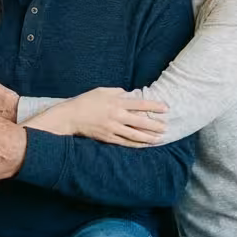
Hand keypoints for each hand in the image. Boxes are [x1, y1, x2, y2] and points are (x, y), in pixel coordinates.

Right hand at [27, 88, 167, 145]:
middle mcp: (116, 116)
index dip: (154, 106)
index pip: (140, 104)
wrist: (70, 117)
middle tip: (166, 127)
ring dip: (148, 137)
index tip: (166, 108)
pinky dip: (136, 144)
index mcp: (116, 102)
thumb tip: (128, 94)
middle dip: (155, 125)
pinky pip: (125, 142)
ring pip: (134, 135)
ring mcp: (112, 129)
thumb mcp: (101, 90)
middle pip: (140, 122)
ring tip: (159, 139)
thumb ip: (117, 91)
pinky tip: (144, 145)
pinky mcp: (108, 138)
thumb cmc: (86, 101)